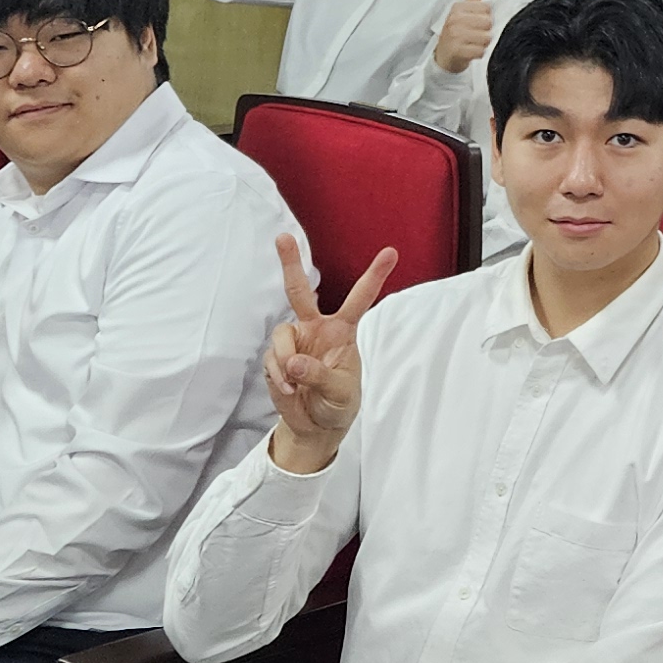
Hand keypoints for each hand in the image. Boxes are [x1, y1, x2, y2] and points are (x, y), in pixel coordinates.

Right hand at [263, 234, 403, 469]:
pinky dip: (278, 376)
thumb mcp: (339, 392)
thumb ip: (318, 376)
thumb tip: (293, 362)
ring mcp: (294, 341)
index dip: (374, 275)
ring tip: (294, 385)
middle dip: (290, 262)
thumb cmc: (337, 403)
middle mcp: (316, 328)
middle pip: (300, 291)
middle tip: (283, 236)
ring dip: (285, 360)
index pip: (360, 298)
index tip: (391, 251)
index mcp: (342, 330)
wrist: (316, 425)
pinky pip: (271, 359)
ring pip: (281, 334)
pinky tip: (288, 390)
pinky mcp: (275, 358)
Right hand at [428, 0, 494, 72]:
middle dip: (485, 31)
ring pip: (486, 37)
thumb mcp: (463, 12)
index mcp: (457, 8)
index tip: (476, 23)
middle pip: (488, 22)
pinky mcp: (457, 51)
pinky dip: (479, 53)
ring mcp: (455, 35)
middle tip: (475, 35)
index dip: (485, 17)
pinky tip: (471, 52)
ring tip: (474, 43)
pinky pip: (480, 51)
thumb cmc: (456, 32)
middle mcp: (454, 19)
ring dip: (483, 43)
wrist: (443, 56)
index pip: (486, 8)